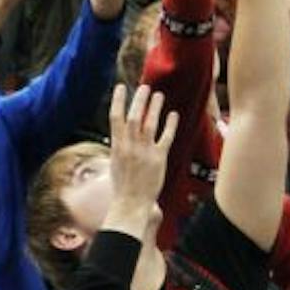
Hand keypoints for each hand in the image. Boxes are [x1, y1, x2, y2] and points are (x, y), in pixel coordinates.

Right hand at [103, 82, 175, 226]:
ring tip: (158, 95)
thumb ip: (120, 147)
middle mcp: (130, 146)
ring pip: (150, 123)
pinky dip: (170, 125)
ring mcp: (145, 151)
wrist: (131, 203)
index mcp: (117, 146)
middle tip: (144, 86)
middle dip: (139, 99)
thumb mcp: (115, 163)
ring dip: (154, 107)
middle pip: (134, 116)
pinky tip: (174, 114)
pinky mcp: (159, 158)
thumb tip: (121, 135)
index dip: (118, 100)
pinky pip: (166, 138)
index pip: (115, 118)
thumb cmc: (122, 186)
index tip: (120, 87)